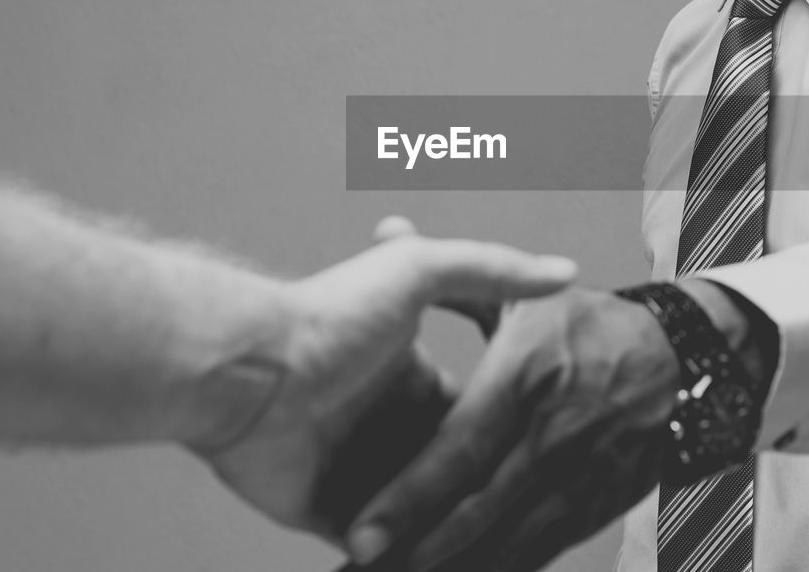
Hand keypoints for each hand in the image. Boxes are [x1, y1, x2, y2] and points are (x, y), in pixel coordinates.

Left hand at [196, 218, 577, 540]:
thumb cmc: (331, 314)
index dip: (517, 436)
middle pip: (459, 478)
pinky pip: (384, 553)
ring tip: (500, 551)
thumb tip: (562, 270)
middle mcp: (395, 431)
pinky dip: (409, 560)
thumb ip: (488, 266)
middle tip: (536, 511)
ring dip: (455, 538)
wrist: (246, 365)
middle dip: (491, 497)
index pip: (482, 420)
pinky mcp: (335, 518)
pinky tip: (448, 565)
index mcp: (419, 383)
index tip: (556, 446)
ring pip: (428, 522)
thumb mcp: (418, 272)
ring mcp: (365, 478)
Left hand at [345, 287, 681, 570]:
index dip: (408, 497)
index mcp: (525, 378)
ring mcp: (577, 477)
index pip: (457, 450)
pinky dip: (500, 569)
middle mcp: (551, 435)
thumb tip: (386, 227)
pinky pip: (541, 551)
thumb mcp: (527, 297)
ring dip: (453, 570)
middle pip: (476, 511)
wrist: (683, 356)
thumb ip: (454, 270)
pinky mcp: (596, 506)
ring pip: (507, 542)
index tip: (361, 532)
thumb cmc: (589, 325)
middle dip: (417, 552)